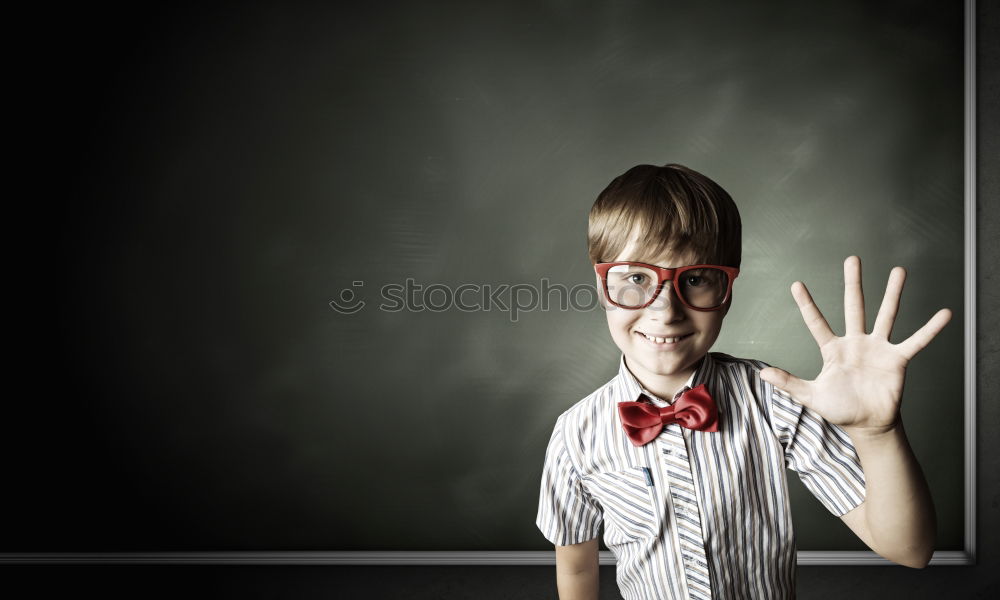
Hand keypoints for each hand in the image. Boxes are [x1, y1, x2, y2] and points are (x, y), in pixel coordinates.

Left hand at [759, 256, 951, 436]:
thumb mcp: (811, 396)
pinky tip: (944, 314)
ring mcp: (878, 348)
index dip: (807, 304)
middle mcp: (856, 342)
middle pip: (853, 307)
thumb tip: (762, 372)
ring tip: (899, 271)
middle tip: (853, 258)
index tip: (796, 284)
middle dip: (853, 283)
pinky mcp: (897, 359)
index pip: (816, 322)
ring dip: (892, 293)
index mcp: (833, 349)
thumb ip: (789, 383)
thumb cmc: (841, 409)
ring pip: (886, 315)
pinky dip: (930, 329)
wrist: (868, 425)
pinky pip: (916, 341)